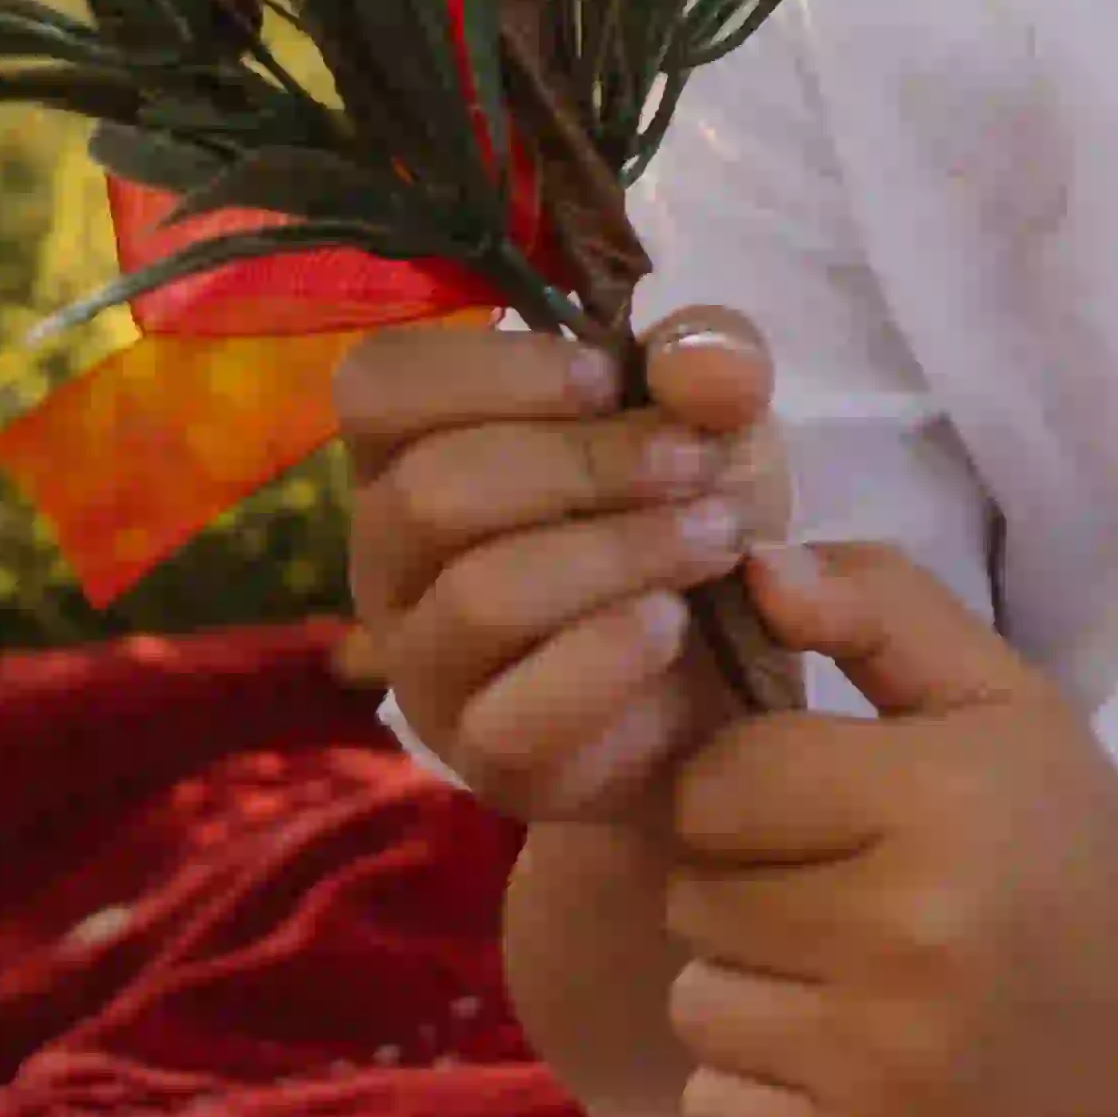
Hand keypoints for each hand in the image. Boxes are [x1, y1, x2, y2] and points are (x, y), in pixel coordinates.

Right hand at [339, 311, 789, 826]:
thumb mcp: (716, 414)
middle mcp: (392, 560)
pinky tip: (674, 622)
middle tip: (695, 464)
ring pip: (478, 595)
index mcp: (414, 452)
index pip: (376, 386)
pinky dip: (611, 651)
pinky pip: (517, 709)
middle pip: (430, 490)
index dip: (491, 368)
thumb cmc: (687, 516)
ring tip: (713, 538)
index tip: (608, 377)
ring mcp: (427, 668)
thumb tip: (699, 363)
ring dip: (618, 551)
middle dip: (585, 462)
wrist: (741, 674)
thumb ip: (712, 360)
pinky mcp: (485, 756)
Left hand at [655, 538, 1117, 1116]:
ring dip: (743, 979)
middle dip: (744, 879)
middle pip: (695, 894)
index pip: (717, 785)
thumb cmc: (1065, 828)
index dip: (745, 785)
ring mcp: (883, 1061)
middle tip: (835, 883)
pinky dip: (752, 1081)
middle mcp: (906, 935)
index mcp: (934, 801)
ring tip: (837, 966)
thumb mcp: (996, 690)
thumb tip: (753, 566)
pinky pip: (713, 1108)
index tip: (808, 798)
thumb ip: (879, 606)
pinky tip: (834, 1046)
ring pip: (695, 1001)